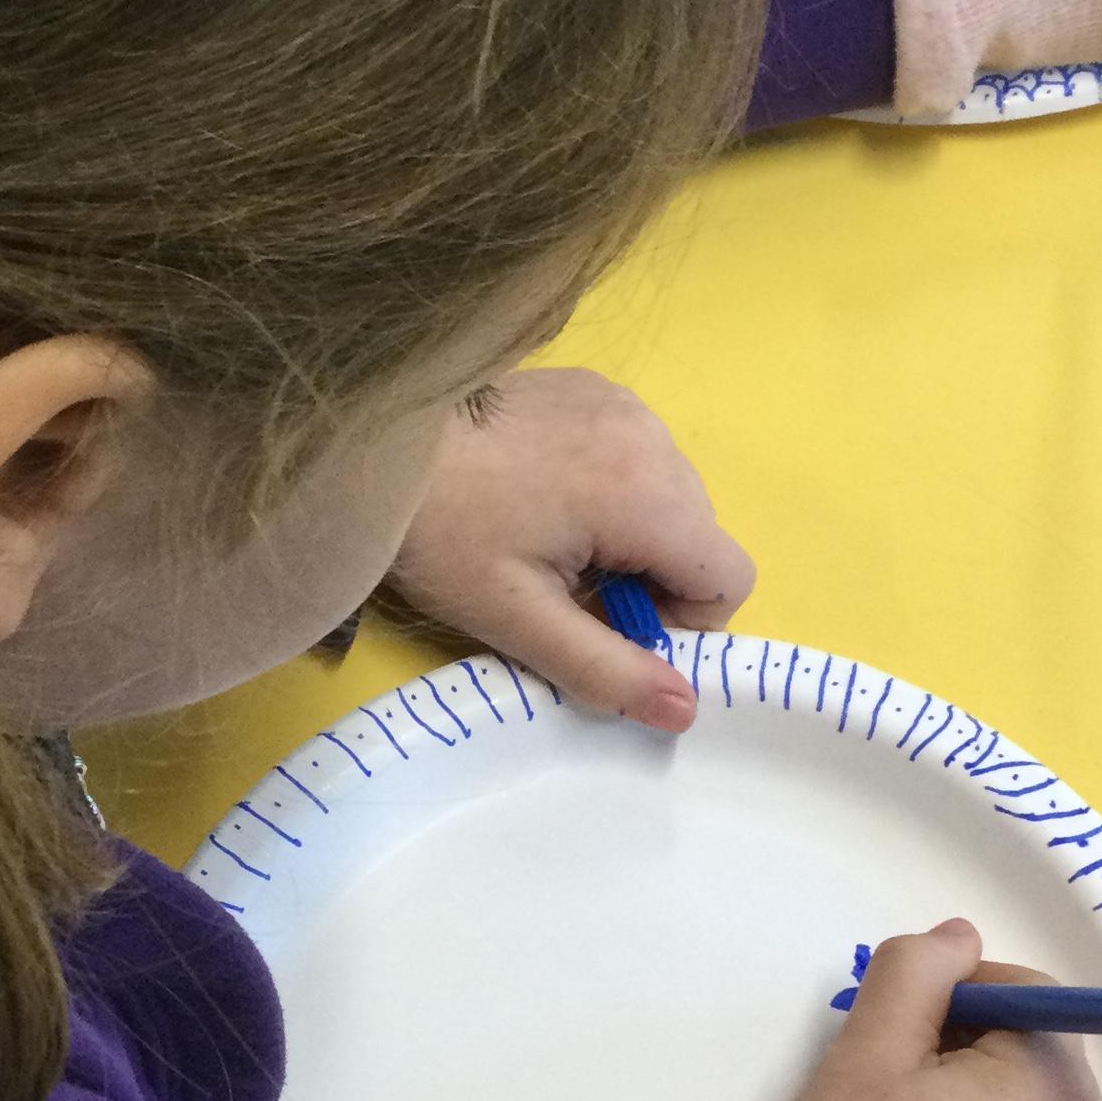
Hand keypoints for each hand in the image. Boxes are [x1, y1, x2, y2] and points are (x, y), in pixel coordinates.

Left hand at [385, 369, 751, 732]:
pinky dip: (611, 489)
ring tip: (550, 538)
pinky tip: (544, 495)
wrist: (373, 441)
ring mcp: (625, 404)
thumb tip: (685, 711)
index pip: (728, 577)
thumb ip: (609, 670)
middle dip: (651, 579)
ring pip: (673, 498)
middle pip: (700, 537)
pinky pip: (639, 456)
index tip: (609, 624)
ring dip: (632, 535)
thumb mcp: (519, 620)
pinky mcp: (597, 389)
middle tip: (567, 588)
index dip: (682, 620)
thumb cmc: (442, 535)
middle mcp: (651, 435)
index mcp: (643, 491)